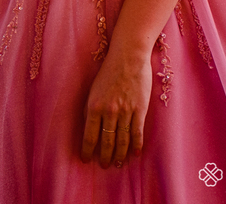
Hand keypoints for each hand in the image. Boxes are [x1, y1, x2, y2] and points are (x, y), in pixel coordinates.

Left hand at [80, 44, 152, 167]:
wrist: (128, 58)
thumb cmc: (108, 72)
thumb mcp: (93, 90)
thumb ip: (91, 109)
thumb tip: (90, 127)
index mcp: (94, 106)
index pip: (89, 135)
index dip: (87, 150)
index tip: (86, 159)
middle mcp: (109, 111)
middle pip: (106, 141)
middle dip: (104, 156)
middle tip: (103, 166)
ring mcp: (125, 112)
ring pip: (122, 140)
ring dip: (119, 154)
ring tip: (117, 163)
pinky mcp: (139, 110)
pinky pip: (137, 133)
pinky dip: (136, 146)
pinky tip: (134, 154)